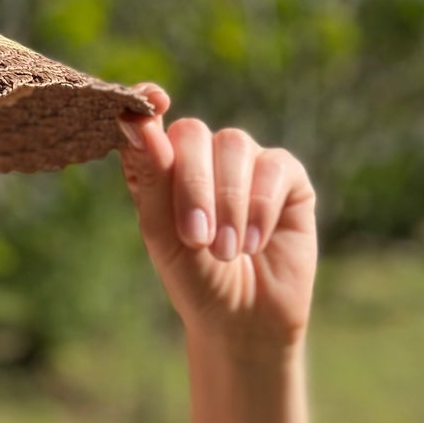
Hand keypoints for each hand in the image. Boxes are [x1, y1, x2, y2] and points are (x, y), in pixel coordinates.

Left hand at [115, 85, 317, 356]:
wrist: (242, 320)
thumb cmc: (194, 277)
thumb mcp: (161, 231)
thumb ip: (150, 175)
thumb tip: (136, 121)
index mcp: (162, 161)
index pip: (150, 116)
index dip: (147, 102)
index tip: (155, 102)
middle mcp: (203, 153)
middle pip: (193, 133)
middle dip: (193, 185)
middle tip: (196, 238)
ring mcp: (246, 161)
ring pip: (234, 145)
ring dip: (229, 202)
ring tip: (226, 251)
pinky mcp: (287, 177)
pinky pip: (275, 166)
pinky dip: (261, 206)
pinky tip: (254, 244)